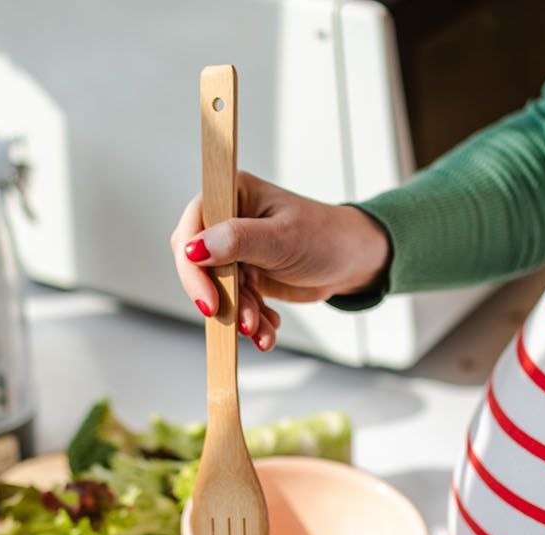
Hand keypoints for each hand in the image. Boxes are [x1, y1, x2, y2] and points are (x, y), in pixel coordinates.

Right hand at [170, 171, 389, 351]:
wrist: (353, 262)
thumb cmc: (325, 237)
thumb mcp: (282, 238)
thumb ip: (237, 241)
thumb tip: (194, 248)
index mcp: (233, 194)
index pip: (192, 229)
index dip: (193, 267)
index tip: (209, 300)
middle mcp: (228, 220)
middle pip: (199, 265)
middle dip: (221, 298)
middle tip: (242, 322)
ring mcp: (236, 251)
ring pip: (218, 290)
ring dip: (239, 315)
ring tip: (261, 329)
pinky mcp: (245, 276)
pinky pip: (236, 303)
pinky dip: (251, 321)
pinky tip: (268, 330)